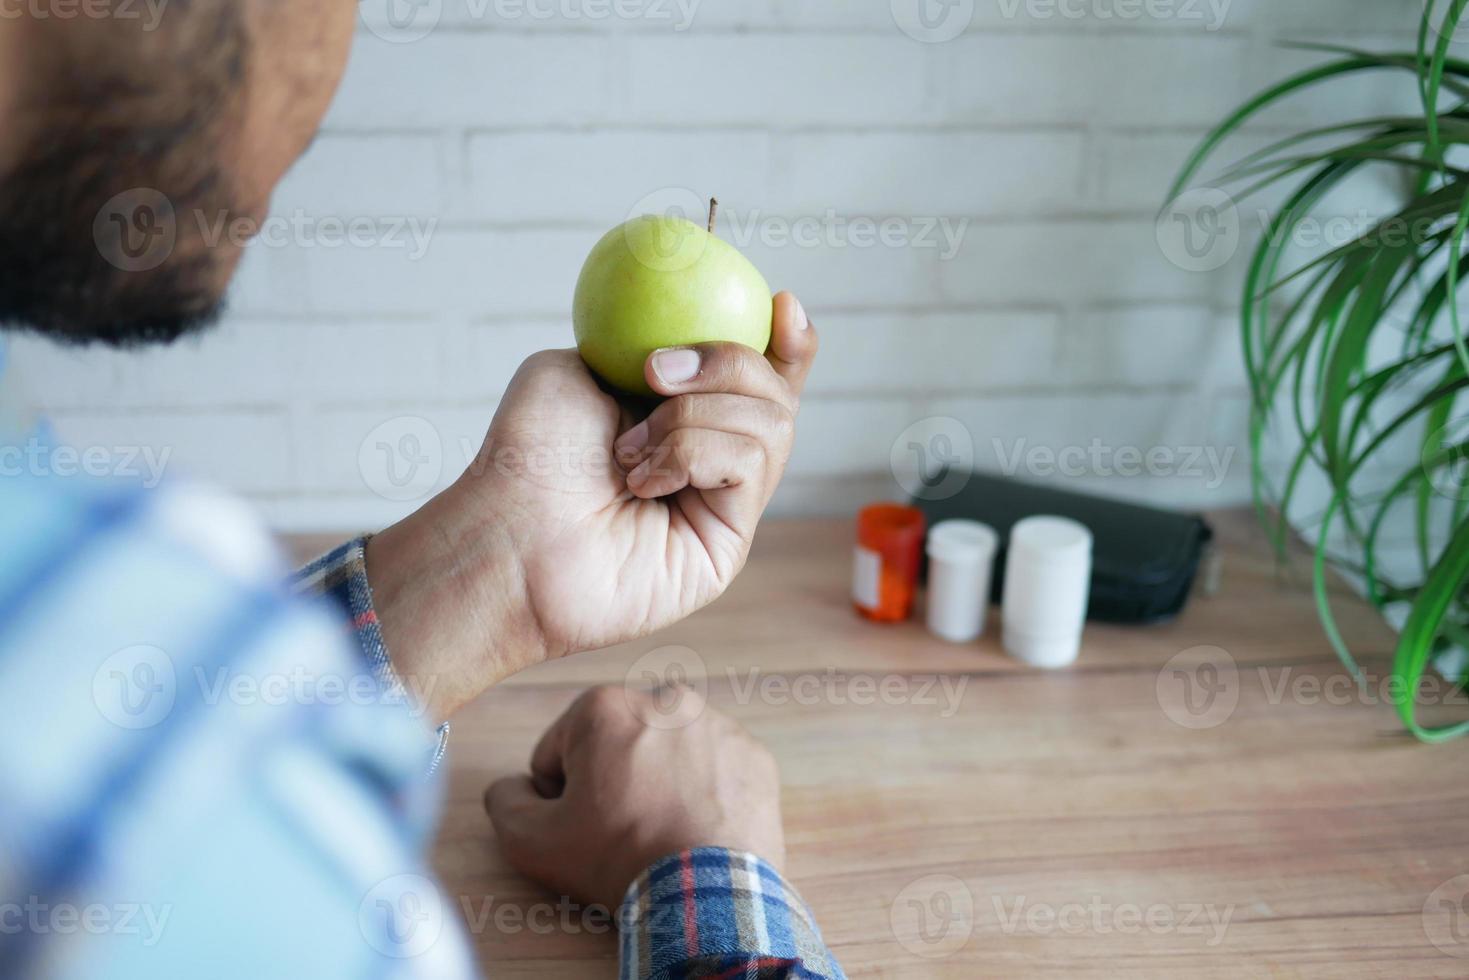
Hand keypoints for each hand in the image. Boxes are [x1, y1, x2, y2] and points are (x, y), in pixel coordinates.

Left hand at [366, 292, 815, 718]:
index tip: (780, 303)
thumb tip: (695, 338)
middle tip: (656, 372)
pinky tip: (642, 481)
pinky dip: (693, 455)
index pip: (763, 377)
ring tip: (627, 448)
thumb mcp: (579, 366)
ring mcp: (724, 504)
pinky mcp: (728, 543)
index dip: (787, 341)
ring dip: (692, 416)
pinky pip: (747, 465)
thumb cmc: (528, 454)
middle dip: (727, 363)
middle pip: (776, 393)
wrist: (508, 527)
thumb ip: (644, 342)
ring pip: (771, 425)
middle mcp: (713, 461)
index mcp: (685, 416)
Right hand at [484, 685, 784, 910]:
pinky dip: (703, 793)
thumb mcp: (532, 840)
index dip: (560, 795)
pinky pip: (714, 770)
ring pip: (667, 754)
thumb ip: (505, 800)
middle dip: (612, 781)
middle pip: (616, 746)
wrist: (707, 893)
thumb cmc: (621, 858)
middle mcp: (665, 699)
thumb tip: (513, 787)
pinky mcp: (753, 755)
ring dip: (659, 783)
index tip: (582, 823)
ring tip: (662, 830)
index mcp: (605, 707)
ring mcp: (718, 725)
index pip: (559, 751)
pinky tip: (696, 828)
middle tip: (622, 829)